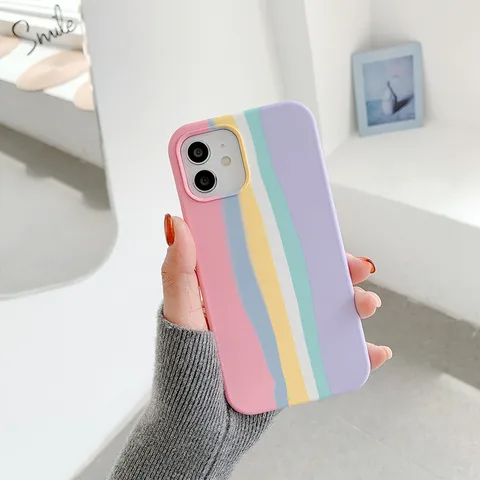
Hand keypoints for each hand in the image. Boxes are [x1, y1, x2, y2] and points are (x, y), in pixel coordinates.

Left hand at [162, 214, 391, 370]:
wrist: (197, 430)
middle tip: (356, 266)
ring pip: (323, 311)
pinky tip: (373, 350)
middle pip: (304, 278)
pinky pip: (330, 354)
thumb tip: (177, 222)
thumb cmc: (181, 369)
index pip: (269, 251)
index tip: (318, 224)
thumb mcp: (178, 316)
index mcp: (235, 286)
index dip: (296, 236)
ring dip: (351, 304)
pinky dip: (356, 351)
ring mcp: (280, 335)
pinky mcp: (293, 364)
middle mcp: (261, 306)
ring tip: (365, 304)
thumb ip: (177, 273)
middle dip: (335, 269)